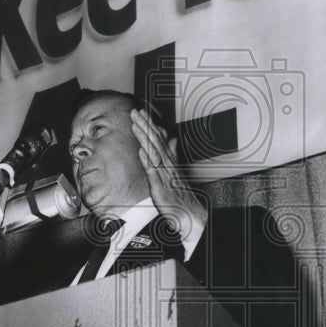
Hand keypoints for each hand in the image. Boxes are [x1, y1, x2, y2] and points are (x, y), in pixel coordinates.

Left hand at [130, 108, 207, 240]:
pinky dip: (148, 160)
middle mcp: (168, 165)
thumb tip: (171, 139)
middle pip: (156, 141)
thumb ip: (173, 154)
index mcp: (170, 161)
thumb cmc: (182, 195)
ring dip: (145, 137)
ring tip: (135, 124)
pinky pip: (154, 173)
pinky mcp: (161, 187)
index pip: (159, 139)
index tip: (142, 112)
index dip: (150, 125)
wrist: (190, 215)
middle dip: (145, 125)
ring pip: (154, 152)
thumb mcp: (176, 172)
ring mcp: (165, 175)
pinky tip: (141, 151)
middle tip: (135, 111)